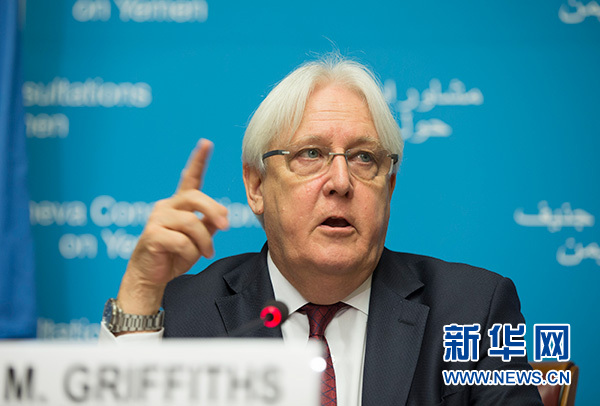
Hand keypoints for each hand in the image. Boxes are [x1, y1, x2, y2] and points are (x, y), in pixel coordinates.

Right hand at [117, 139, 228, 315]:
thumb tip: (223, 214)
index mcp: (179, 205)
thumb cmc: (174, 255)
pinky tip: (189, 257)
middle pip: (195, 197)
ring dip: (204, 241)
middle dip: (214, 211)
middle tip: (226, 227)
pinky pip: (182, 241)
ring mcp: (157, 219)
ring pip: (191, 223)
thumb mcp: (198, 239)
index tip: (206, 143)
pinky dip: (191, 252)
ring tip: (206, 253)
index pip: (189, 178)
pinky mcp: (152, 235)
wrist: (151, 276)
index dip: (198, 160)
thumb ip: (209, 224)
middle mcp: (166, 207)